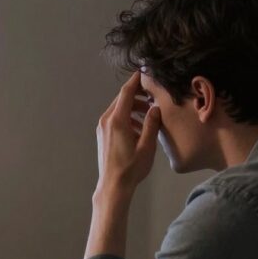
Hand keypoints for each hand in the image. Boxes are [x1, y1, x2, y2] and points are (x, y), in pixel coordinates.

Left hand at [95, 71, 160, 194]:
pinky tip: (139, 127)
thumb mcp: (147, 145)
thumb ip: (151, 124)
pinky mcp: (102, 135)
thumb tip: (155, 108)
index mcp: (117, 120)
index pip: (126, 93)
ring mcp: (102, 128)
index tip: (145, 72)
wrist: (113, 185)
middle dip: (137, 95)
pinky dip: (127, 117)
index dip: (136, 81)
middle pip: (121, 99)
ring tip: (149, 113)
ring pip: (118, 109)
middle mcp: (106, 121)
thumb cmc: (131, 168)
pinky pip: (115, 119)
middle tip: (153, 95)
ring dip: (133, 108)